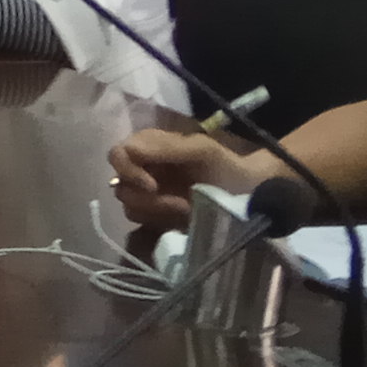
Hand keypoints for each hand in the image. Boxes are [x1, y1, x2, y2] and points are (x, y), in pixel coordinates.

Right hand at [109, 125, 273, 234]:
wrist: (248, 195)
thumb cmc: (226, 167)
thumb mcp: (201, 150)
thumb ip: (165, 147)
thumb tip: (129, 151)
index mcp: (150, 146)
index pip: (117, 155)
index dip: (128, 171)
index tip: (151, 185)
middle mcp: (143, 168)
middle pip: (120, 184)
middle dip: (147, 198)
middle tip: (178, 203)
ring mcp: (147, 193)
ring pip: (128, 205)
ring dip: (156, 211)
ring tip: (185, 210)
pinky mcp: (154, 214)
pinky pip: (140, 220)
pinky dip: (158, 220)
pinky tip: (181, 218)